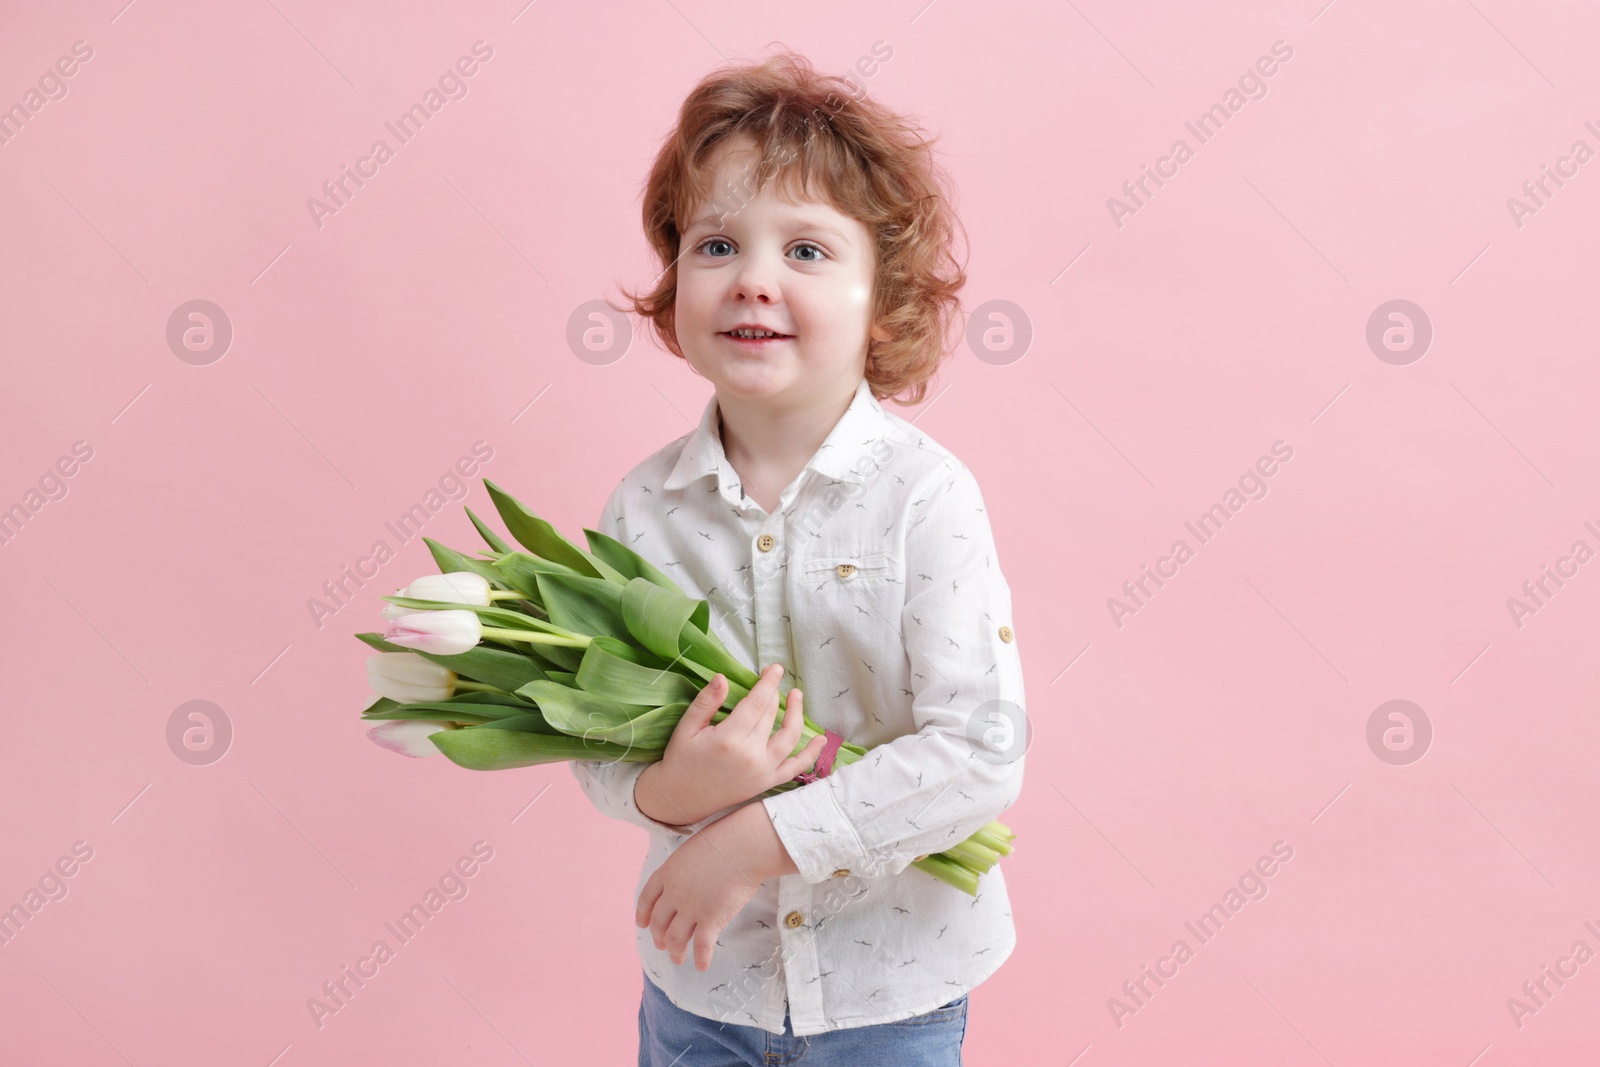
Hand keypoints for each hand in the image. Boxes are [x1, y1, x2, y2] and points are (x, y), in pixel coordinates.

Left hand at [635, 803, 794, 969]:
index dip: (643, 914)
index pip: (647, 898)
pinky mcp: (711, 919)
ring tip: (677, 959)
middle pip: (659, 921)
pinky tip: (701, 966)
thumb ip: (685, 866)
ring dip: (675, 952)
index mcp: (668, 872)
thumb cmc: (726, 840)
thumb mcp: (693, 849)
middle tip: (661, 945)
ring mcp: (691, 907)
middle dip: (659, 936)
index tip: (642, 924)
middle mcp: (674, 892)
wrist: (744, 846)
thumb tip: (689, 877)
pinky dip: (700, 959)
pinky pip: (702, 946)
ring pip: (676, 938)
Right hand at [645, 664, 825, 825]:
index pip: (757, 703)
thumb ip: (706, 702)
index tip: (776, 668)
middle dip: (775, 694)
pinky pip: (796, 768)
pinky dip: (811, 754)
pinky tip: (820, 739)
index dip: (768, 683)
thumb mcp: (686, 727)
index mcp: (728, 739)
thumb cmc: (681, 759)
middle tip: (773, 678)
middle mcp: (750, 756)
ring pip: (789, 738)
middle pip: (771, 716)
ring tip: (797, 696)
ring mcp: (762, 772)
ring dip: (797, 714)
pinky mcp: (767, 783)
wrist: (680, 799)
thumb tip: (723, 677)